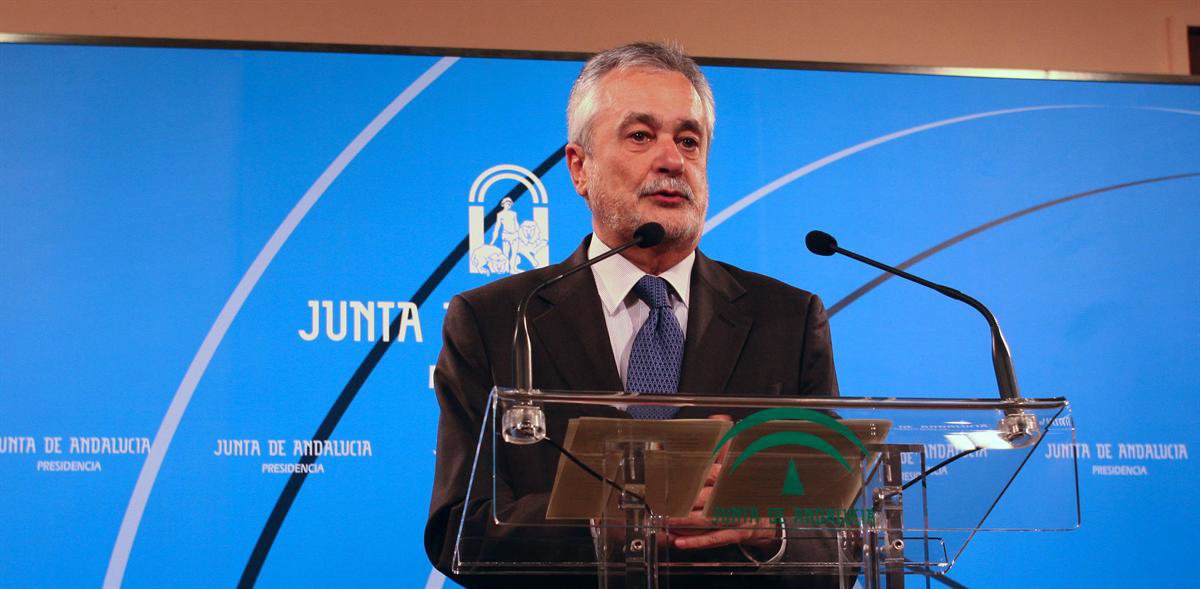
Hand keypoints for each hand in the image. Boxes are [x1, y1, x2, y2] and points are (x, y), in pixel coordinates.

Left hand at [666, 415, 780, 551]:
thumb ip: (725, 445)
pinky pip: (715, 539)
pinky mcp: (736, 535)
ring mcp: (736, 518)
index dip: (698, 473)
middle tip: (663, 502)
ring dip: (685, 522)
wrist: (771, 515)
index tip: (678, 474)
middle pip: (708, 499)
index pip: (715, 473)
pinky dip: (697, 541)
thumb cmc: (748, 489)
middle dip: (685, 501)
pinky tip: (679, 541)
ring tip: (666, 521)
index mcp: (734, 478)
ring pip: (708, 521)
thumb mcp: (739, 464)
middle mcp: (734, 498)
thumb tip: (719, 418)